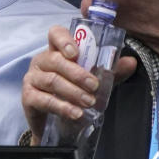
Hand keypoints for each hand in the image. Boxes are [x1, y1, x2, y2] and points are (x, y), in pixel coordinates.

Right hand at [22, 25, 136, 144]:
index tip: (77, 53)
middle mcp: (41, 61)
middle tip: (94, 86)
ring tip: (89, 102)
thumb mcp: (93, 81)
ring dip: (73, 92)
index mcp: (56, 51)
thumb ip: (110, 72)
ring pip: (52, 81)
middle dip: (77, 73)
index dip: (64, 40)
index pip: (55, 34)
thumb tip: (131, 62)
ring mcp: (32, 78)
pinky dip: (62, 107)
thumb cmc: (73, 94)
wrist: (57, 124)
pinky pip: (44, 100)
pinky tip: (76, 113)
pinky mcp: (28, 97)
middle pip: (56, 60)